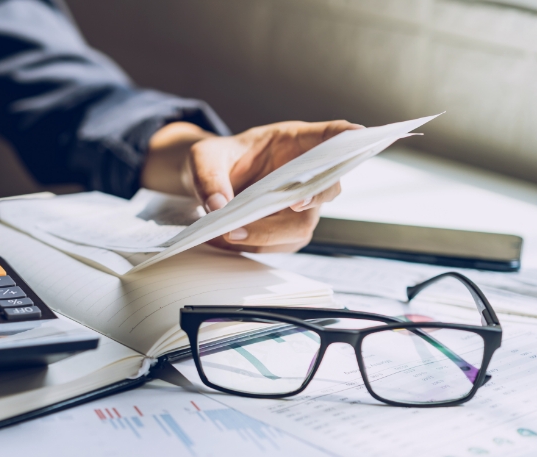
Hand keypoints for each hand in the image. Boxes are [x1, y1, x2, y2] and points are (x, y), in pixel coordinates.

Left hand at [142, 120, 362, 252]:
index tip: (359, 135)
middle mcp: (304, 173)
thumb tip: (219, 206)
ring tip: (231, 232)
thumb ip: (208, 176)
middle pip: (327, 187)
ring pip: (302, 224)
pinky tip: (228, 238)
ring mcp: (299, 204)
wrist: (206, 183)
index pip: (331, 135)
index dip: (348, 136)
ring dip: (270, 232)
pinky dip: (256, 244)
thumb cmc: (214, 160)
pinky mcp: (286, 229)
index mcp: (294, 141)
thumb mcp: (203, 158)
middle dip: (314, 196)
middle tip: (293, 203)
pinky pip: (281, 243)